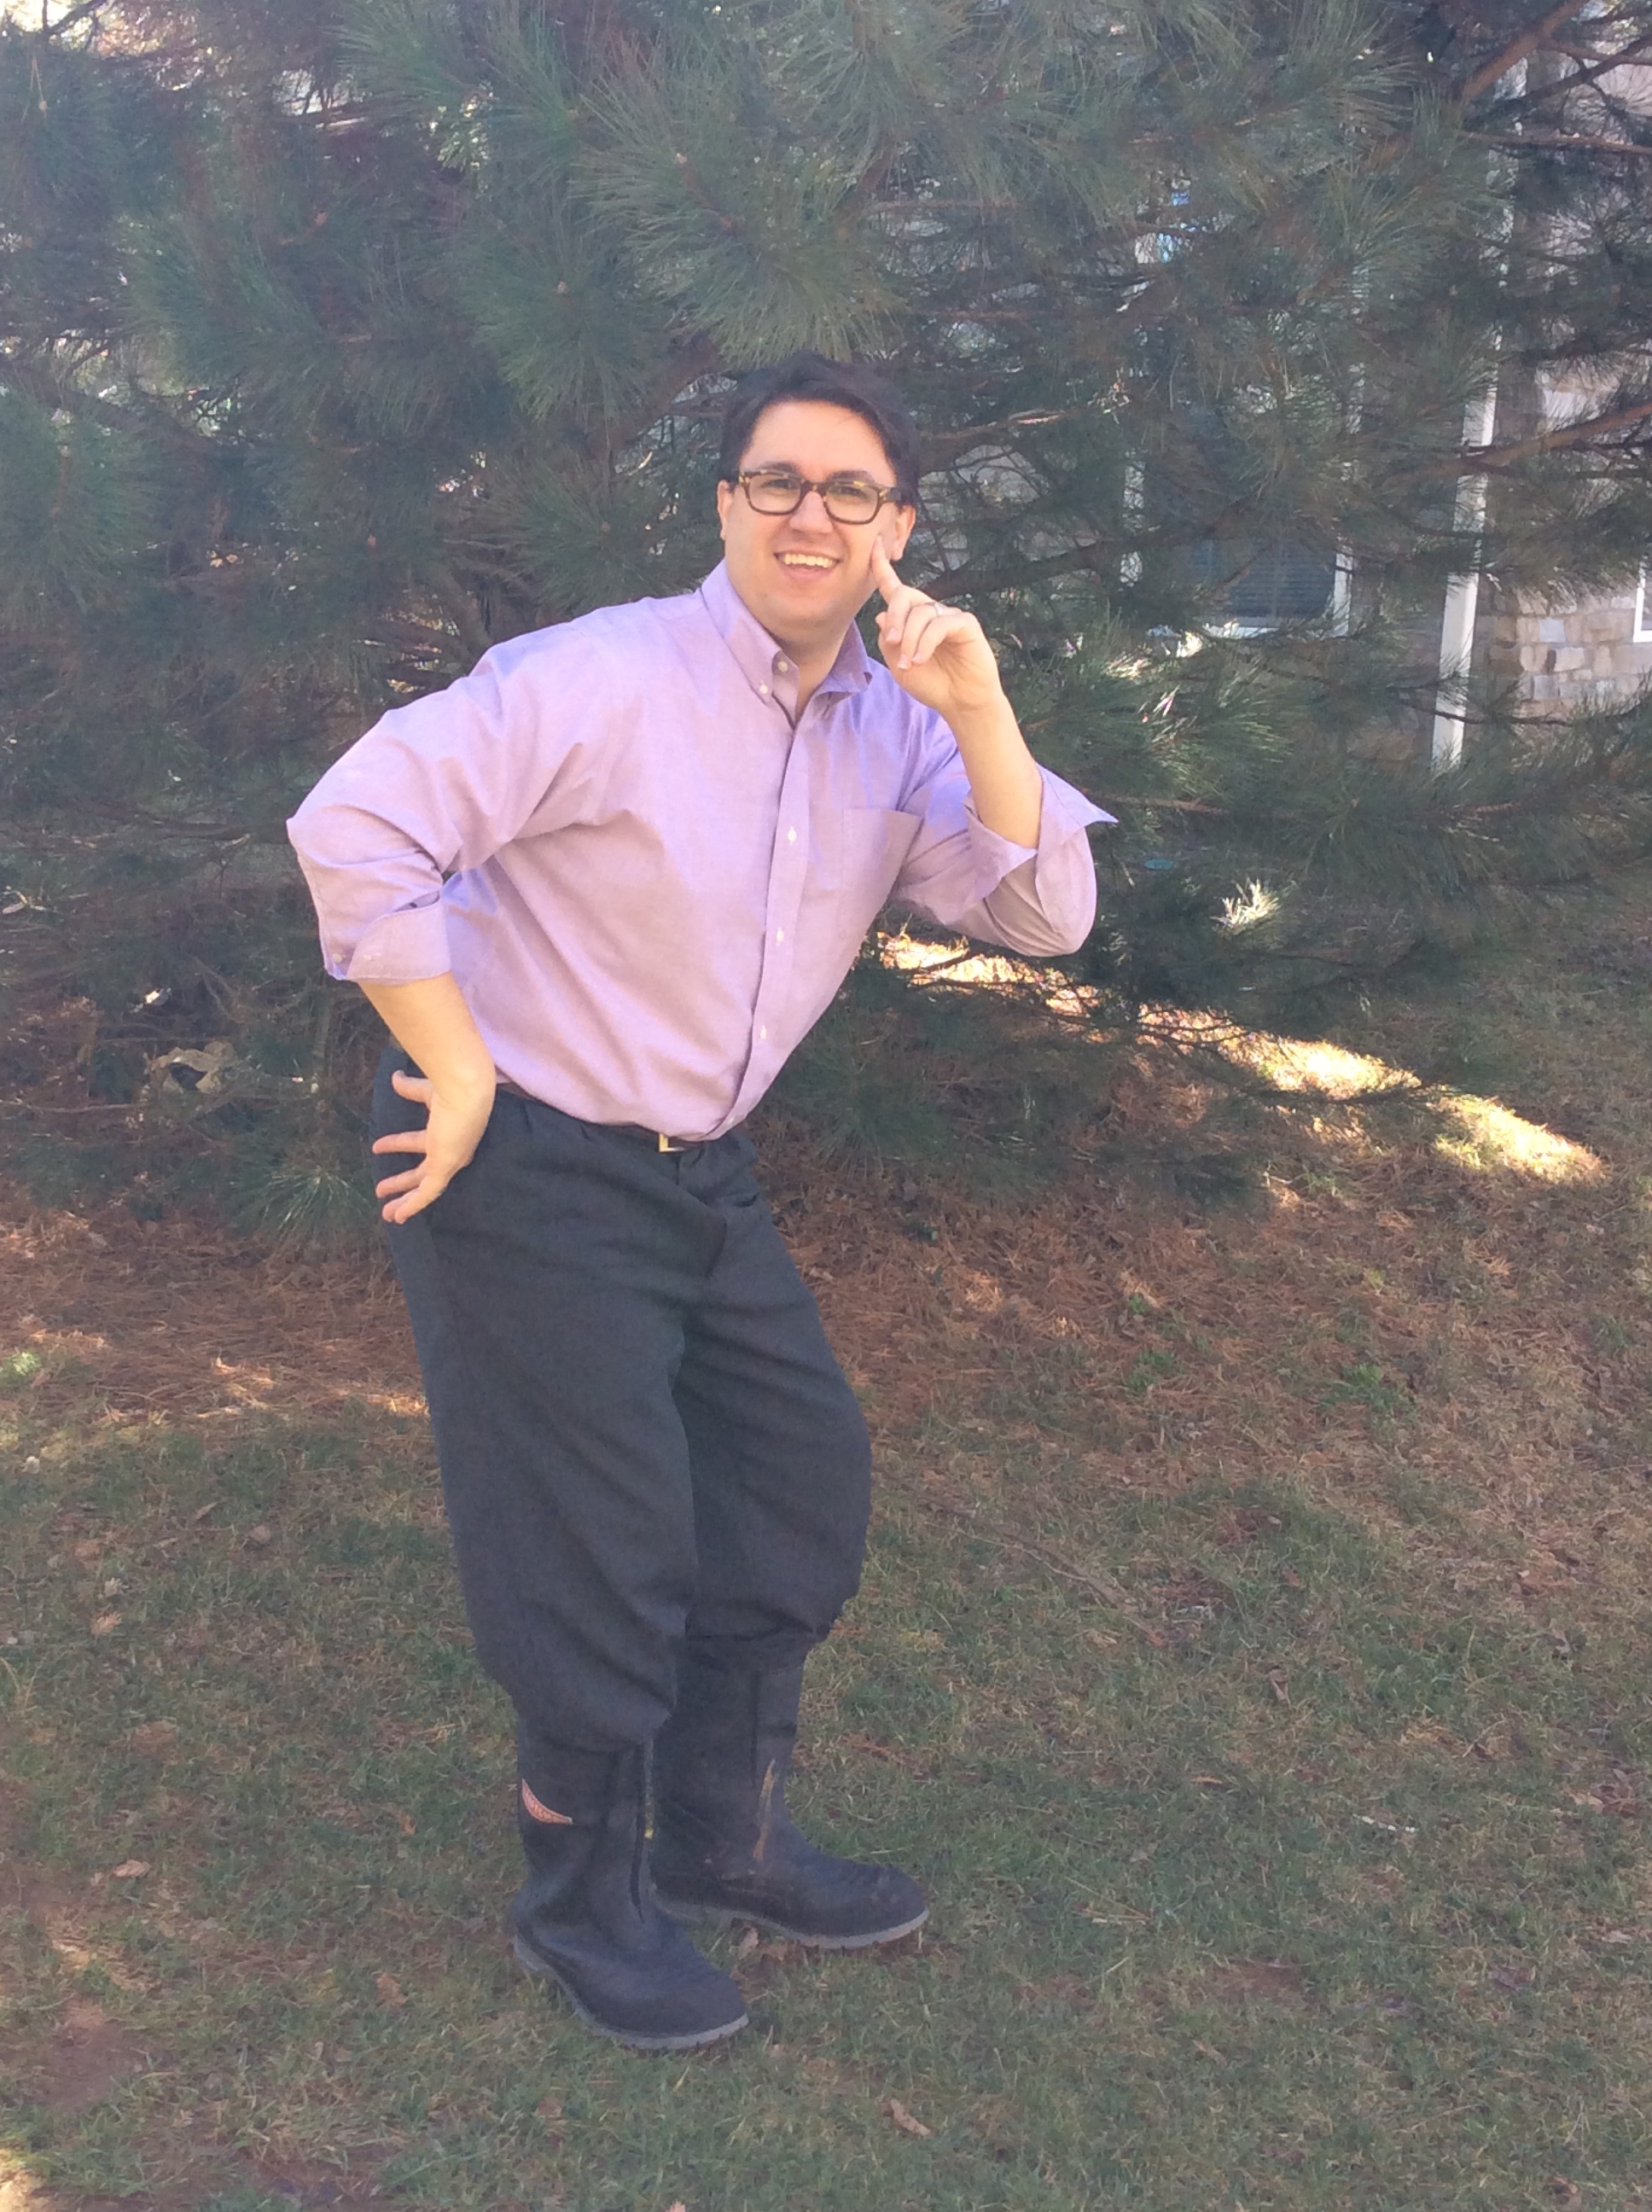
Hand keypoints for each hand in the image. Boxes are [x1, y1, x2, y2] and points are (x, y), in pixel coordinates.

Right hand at [370, 1065, 494, 1222]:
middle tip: (380, 1188)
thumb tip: (395, 1078)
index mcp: (446, 1132)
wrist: (466, 1091)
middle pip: (421, 1172)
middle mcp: (450, 1150)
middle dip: (401, 1182)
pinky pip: (428, 1194)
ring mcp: (448, 1162)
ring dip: (405, 1201)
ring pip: (424, 1189)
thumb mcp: (426, 1091)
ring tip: (387, 1213)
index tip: (376, 1147)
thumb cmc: (453, 1088)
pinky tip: (399, 1217)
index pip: (419, 1143)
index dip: (397, 1144)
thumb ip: (410, 1088)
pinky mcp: (444, 1169)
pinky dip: (414, 1205)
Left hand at [871, 541, 1006, 721]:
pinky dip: (925, 642)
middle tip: (890, 641)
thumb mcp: (897, 665)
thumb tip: (881, 614)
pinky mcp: (966, 624)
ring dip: (909, 638)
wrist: (960, 703)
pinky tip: (920, 659)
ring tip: (908, 663)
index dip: (881, 566)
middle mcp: (930, 612)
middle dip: (893, 617)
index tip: (873, 543)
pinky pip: (939, 624)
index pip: (894, 588)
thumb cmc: (931, 684)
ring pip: (921, 613)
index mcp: (911, 619)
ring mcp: (949, 615)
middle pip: (904, 595)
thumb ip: (887, 641)